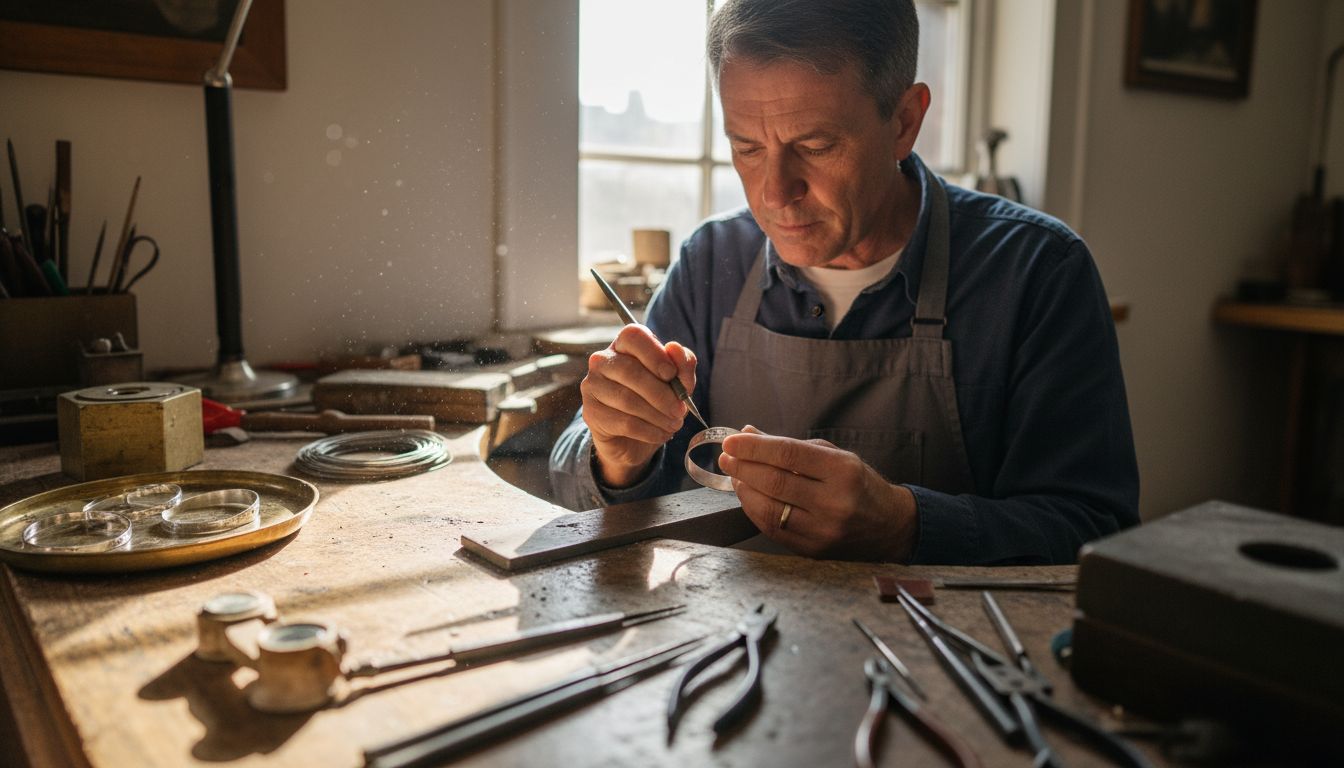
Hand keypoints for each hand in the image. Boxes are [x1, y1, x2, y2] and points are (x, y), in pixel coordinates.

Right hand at [581, 324, 696, 487]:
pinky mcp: (591, 412)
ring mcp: (592, 385)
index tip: (671, 375)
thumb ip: (682, 365)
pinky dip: (648, 430)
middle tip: (680, 410)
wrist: (635, 439)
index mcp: (624, 345)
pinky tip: (660, 434)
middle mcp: (602, 360)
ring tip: (673, 424)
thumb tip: (675, 348)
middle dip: (661, 394)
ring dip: (657, 415)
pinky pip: (623, 422)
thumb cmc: (656, 402)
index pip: (633, 336)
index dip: (654, 354)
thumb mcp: (678, 383)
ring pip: (627, 399)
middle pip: (630, 371)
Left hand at [718, 426, 917, 560]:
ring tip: (736, 475)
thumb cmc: (859, 484)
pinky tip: (748, 496)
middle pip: (774, 482)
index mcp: (843, 471)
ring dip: (744, 490)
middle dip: (743, 467)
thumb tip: (748, 433)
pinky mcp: (812, 550)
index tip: (732, 440)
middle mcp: (834, 502)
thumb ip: (790, 446)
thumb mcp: (834, 456)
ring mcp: (822, 530)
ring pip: (768, 509)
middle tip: (726, 457)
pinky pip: (772, 529)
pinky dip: (754, 511)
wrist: (889, 526)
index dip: (754, 447)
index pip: (788, 454)